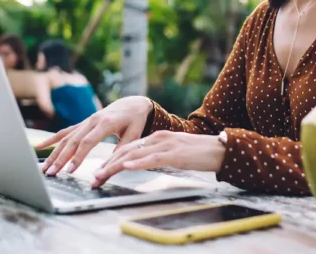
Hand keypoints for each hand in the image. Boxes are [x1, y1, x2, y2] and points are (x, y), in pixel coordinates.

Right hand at [36, 96, 153, 175]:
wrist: (133, 103)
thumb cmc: (135, 120)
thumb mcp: (134, 135)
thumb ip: (121, 150)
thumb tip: (108, 168)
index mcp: (105, 123)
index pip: (88, 142)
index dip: (78, 156)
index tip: (70, 170)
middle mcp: (92, 120)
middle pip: (73, 141)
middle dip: (61, 159)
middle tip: (52, 173)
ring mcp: (86, 121)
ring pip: (66, 138)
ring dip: (54, 153)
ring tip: (45, 168)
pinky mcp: (83, 123)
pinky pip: (65, 131)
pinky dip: (52, 139)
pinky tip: (40, 146)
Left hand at [91, 131, 226, 187]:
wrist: (221, 149)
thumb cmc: (199, 154)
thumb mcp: (174, 153)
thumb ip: (158, 155)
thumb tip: (142, 163)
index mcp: (158, 137)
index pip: (129, 148)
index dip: (112, 159)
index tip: (100, 171)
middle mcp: (159, 138)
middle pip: (127, 151)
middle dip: (108, 165)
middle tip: (95, 178)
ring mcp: (166, 145)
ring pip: (135, 154)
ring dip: (116, 166)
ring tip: (102, 175)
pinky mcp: (175, 154)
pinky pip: (152, 159)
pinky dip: (137, 163)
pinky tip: (126, 167)